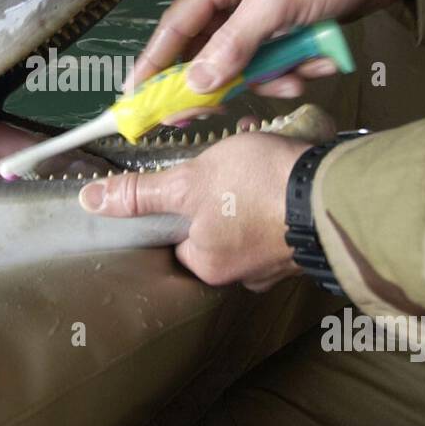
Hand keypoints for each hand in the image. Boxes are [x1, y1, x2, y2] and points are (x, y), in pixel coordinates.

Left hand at [78, 133, 310, 291]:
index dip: (175, 207)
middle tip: (223, 160)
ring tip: (253, 152)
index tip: (185, 180)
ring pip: (248, 220)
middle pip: (212, 228)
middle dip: (216, 191)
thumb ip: (141, 194)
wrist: (334, 192)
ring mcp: (278, 262)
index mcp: (207, 264)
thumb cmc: (257, 188)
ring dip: (248, 186)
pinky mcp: (306, 243)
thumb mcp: (188, 181)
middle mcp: (242, 273)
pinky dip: (276, 190)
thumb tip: (90, 202)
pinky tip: (281, 163)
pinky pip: (280, 216)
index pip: (175, 239)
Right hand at [126, 0, 414, 96]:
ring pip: (247, 62)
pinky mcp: (288, 27)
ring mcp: (262, 13)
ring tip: (298, 74)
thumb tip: (197, 81)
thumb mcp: (276, 4)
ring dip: (272, 75)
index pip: (175, 27)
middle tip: (211, 112)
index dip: (154, 62)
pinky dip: (295, 66)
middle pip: (209, 52)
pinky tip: (319, 61)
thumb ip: (234, 45)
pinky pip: (277, 60)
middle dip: (223, 80)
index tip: (134, 95)